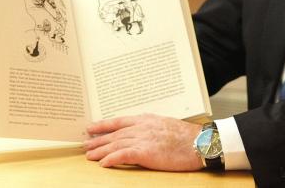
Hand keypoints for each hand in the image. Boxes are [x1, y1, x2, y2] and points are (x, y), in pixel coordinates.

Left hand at [84, 114, 202, 170]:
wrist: (199, 142)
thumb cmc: (186, 136)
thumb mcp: (164, 124)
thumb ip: (149, 127)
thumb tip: (139, 131)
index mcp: (145, 120)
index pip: (118, 121)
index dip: (102, 125)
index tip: (91, 128)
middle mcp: (141, 127)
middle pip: (113, 134)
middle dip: (97, 140)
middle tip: (84, 144)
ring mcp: (143, 139)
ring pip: (115, 144)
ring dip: (100, 150)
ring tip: (89, 155)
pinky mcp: (146, 152)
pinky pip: (123, 155)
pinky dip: (111, 159)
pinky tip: (102, 164)